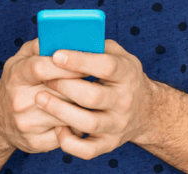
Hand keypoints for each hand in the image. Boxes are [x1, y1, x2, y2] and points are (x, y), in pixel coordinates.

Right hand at [0, 39, 86, 153]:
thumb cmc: (17, 82)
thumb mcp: (21, 58)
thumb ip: (41, 45)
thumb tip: (66, 36)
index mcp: (16, 75)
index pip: (42, 68)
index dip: (67, 65)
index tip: (88, 63)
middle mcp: (18, 101)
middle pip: (59, 92)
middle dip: (82, 85)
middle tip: (100, 80)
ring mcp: (26, 124)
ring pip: (67, 114)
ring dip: (83, 106)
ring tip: (94, 98)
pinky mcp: (35, 143)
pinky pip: (67, 133)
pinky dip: (77, 124)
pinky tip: (81, 116)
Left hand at [34, 39, 154, 159]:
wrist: (146, 110)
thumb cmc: (122, 75)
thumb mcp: (118, 54)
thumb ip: (95, 44)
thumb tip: (66, 36)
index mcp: (127, 74)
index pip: (105, 66)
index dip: (79, 61)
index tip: (56, 54)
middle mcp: (125, 101)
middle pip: (92, 96)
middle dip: (64, 85)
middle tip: (43, 77)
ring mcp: (117, 125)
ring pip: (88, 123)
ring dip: (60, 111)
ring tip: (40, 98)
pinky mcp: (109, 144)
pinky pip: (86, 150)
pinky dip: (69, 141)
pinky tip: (56, 127)